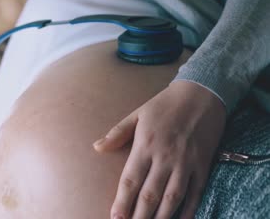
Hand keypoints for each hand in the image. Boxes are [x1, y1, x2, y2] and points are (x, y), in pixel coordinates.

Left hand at [93, 81, 225, 218]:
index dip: (122, 202)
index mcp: (146, 145)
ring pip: (172, 198)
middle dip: (139, 216)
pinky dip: (188, 211)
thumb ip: (117, 133)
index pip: (131, 180)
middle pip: (150, 194)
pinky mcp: (203, 166)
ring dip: (161, 217)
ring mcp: (186, 163)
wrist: (202, 94)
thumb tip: (96, 147)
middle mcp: (165, 157)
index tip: (115, 217)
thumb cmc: (165, 105)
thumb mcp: (137, 114)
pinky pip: (195, 193)